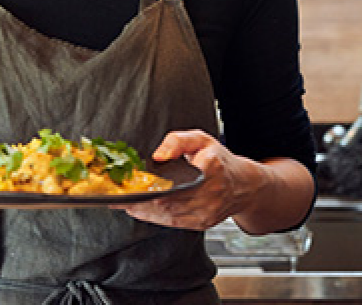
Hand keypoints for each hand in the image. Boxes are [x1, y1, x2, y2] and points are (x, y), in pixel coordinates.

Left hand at [111, 130, 263, 230]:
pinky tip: (141, 210)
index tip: (131, 186)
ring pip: (169, 215)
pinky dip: (155, 218)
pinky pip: (175, 222)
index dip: (152, 187)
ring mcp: (208, 211)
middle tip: (118, 196)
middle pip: (169, 201)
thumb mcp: (200, 139)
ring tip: (125, 203)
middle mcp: (211, 193)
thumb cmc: (218, 159)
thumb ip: (177, 141)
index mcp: (211, 167)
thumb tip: (158, 155)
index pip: (177, 182)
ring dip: (144, 211)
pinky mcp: (203, 223)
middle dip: (141, 200)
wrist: (243, 184)